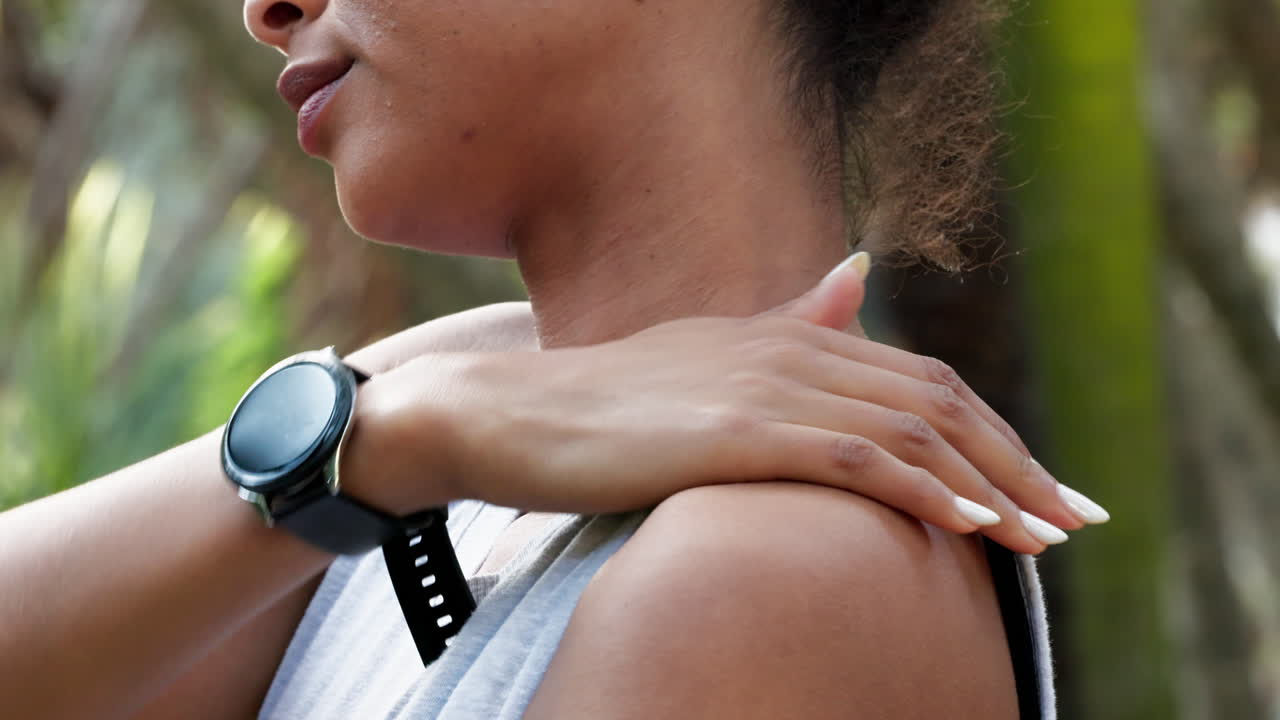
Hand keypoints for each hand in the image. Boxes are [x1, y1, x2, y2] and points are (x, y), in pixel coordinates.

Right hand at [354, 255, 1106, 553]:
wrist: (509, 414)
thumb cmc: (603, 407)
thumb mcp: (708, 358)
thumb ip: (789, 321)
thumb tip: (854, 275)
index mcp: (788, 335)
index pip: (921, 381)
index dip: (994, 432)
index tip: (1042, 486)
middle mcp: (789, 347)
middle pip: (937, 401)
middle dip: (1018, 462)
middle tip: (1077, 518)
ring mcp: (764, 386)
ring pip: (911, 429)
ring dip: (991, 484)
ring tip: (1044, 537)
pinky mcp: (735, 432)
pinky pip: (854, 458)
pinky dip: (923, 489)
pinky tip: (969, 524)